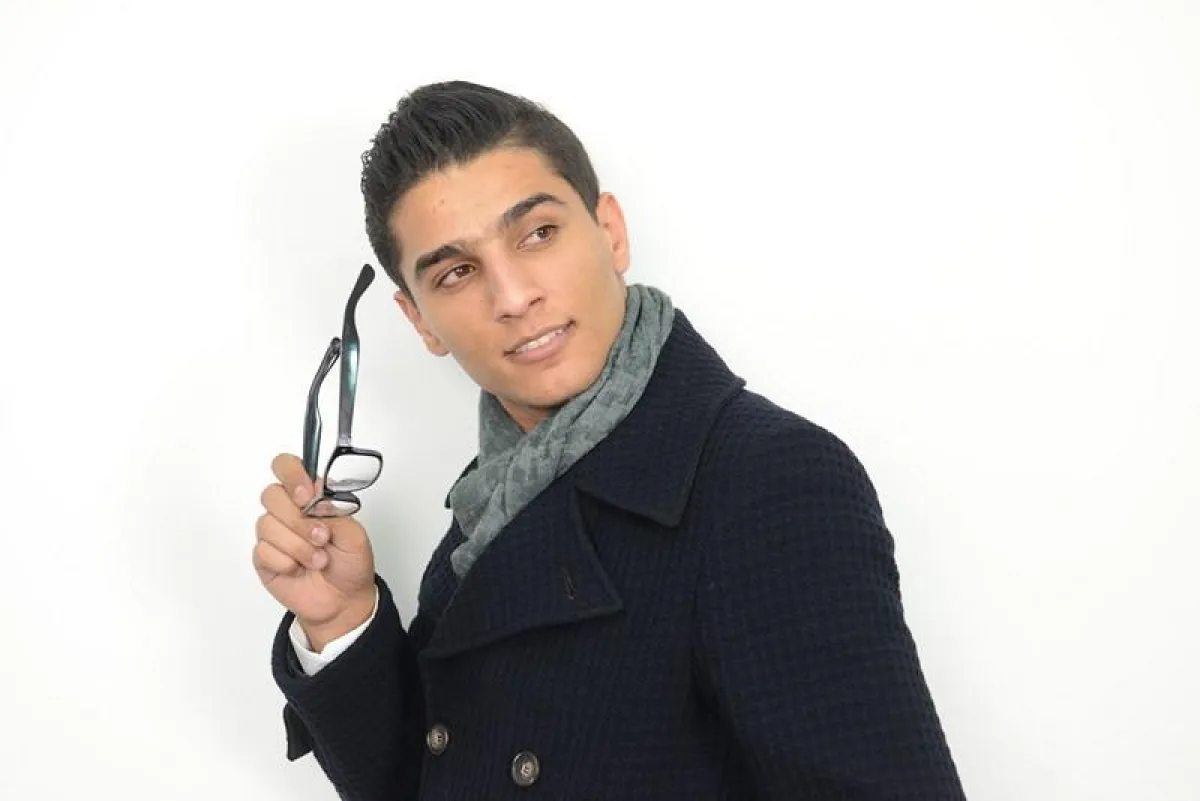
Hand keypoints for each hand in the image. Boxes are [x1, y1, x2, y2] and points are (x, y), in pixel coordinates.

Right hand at [254, 453, 376, 650]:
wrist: (343, 601)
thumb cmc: (350, 564)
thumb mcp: (355, 535)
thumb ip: (335, 512)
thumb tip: (315, 500)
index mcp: (311, 497)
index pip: (287, 466)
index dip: (292, 475)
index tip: (307, 496)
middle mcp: (289, 511)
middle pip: (271, 494)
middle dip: (298, 519)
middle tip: (321, 537)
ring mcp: (274, 534)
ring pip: (267, 524)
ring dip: (298, 545)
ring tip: (318, 559)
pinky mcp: (264, 557)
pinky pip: (263, 550)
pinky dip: (286, 562)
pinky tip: (299, 569)